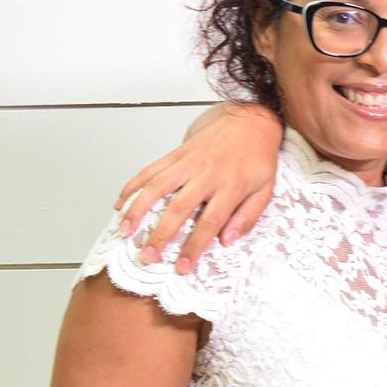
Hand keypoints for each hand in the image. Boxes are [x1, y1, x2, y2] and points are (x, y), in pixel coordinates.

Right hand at [115, 103, 280, 273]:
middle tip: (148, 256)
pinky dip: (132, 186)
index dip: (193, 247)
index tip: (182, 266)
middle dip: (160, 235)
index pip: (209, 222)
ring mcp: (189, 161)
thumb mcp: (265, 189)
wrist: (250, 120)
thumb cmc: (257, 158)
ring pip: (157, 187)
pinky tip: (120, 202)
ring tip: (125, 232)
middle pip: (179, 208)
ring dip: (137, 210)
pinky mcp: (177, 152)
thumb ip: (247, 217)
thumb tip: (227, 241)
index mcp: (231, 185)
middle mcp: (207, 173)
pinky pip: (150, 169)